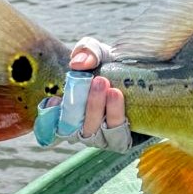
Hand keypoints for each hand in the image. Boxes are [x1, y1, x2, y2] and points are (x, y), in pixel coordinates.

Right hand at [38, 37, 131, 152]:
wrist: (145, 81)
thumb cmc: (113, 67)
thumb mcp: (100, 54)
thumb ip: (87, 52)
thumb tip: (79, 63)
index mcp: (68, 110)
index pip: (48, 122)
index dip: (47, 116)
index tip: (54, 99)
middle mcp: (79, 127)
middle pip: (73, 124)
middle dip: (84, 102)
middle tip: (99, 80)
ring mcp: (98, 137)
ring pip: (94, 130)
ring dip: (100, 110)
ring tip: (113, 91)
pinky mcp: (119, 142)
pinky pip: (115, 137)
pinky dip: (114, 119)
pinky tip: (117, 102)